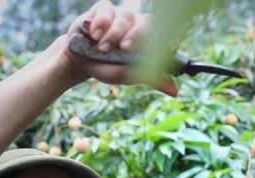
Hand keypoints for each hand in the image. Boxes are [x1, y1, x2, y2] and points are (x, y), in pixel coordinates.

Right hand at [61, 1, 178, 96]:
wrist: (79, 62)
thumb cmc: (107, 67)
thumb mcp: (128, 75)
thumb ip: (151, 79)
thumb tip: (175, 91)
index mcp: (147, 40)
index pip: (166, 34)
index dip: (168, 39)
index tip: (165, 47)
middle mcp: (137, 25)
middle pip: (148, 22)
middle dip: (137, 35)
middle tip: (125, 48)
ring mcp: (121, 16)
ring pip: (127, 16)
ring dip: (114, 33)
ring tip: (102, 49)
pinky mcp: (103, 9)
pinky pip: (108, 10)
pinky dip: (101, 23)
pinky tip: (94, 34)